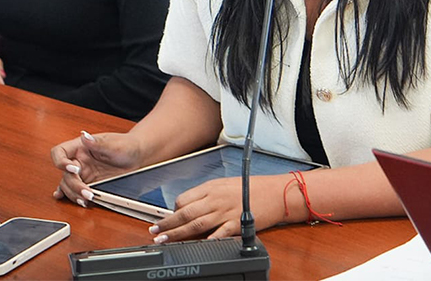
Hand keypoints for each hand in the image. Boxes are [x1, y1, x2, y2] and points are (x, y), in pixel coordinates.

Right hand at [51, 129, 145, 203]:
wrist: (137, 157)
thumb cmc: (126, 145)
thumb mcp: (115, 144)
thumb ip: (99, 143)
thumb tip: (84, 136)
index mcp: (81, 146)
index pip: (60, 152)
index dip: (61, 162)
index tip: (74, 170)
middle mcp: (79, 160)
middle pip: (65, 174)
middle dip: (74, 185)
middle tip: (88, 192)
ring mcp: (83, 173)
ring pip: (68, 185)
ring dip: (74, 194)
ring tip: (86, 200)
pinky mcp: (89, 183)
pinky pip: (74, 191)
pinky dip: (70, 196)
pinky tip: (65, 199)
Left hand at [149, 173, 293, 242]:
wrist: (276, 192)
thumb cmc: (252, 188)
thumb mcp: (226, 185)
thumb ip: (208, 196)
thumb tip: (190, 207)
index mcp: (212, 188)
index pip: (185, 199)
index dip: (173, 211)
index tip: (166, 220)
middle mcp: (216, 199)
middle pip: (185, 212)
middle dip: (167, 223)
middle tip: (154, 231)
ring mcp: (225, 211)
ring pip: (196, 223)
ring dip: (178, 233)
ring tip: (165, 240)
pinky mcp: (237, 223)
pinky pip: (219, 233)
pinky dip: (207, 240)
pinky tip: (197, 246)